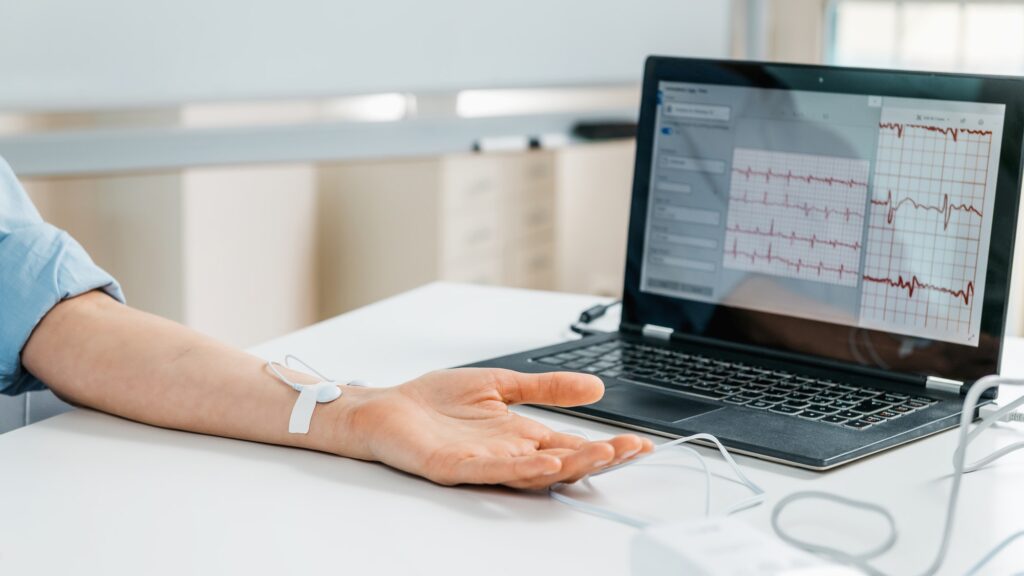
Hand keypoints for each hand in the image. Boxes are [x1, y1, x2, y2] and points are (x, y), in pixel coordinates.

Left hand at [336, 368, 653, 488]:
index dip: (605, 444)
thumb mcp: (500, 384)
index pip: (571, 443)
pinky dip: (520, 468)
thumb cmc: (433, 401)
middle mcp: (506, 452)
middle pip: (561, 461)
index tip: (637, 443)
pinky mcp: (454, 467)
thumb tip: (594, 386)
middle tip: (629, 450)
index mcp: (519, 434)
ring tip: (599, 456)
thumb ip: (545, 388)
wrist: (384, 408)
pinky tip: (544, 462)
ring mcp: (482, 463)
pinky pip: (492, 471)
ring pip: (533, 471)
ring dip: (568, 466)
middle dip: (598, 457)